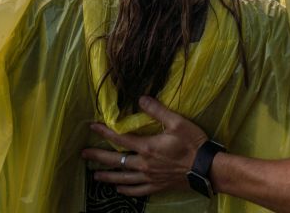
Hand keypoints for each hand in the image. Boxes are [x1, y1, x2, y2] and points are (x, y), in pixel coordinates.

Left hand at [81, 96, 208, 196]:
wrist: (205, 168)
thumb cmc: (193, 143)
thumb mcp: (177, 122)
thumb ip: (158, 110)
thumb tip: (141, 98)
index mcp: (147, 147)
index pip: (120, 138)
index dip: (105, 131)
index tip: (92, 126)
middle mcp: (144, 164)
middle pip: (115, 160)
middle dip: (98, 156)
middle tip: (84, 155)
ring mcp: (149, 177)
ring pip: (123, 178)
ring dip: (107, 176)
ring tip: (95, 175)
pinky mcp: (157, 186)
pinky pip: (136, 191)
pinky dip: (125, 190)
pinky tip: (118, 189)